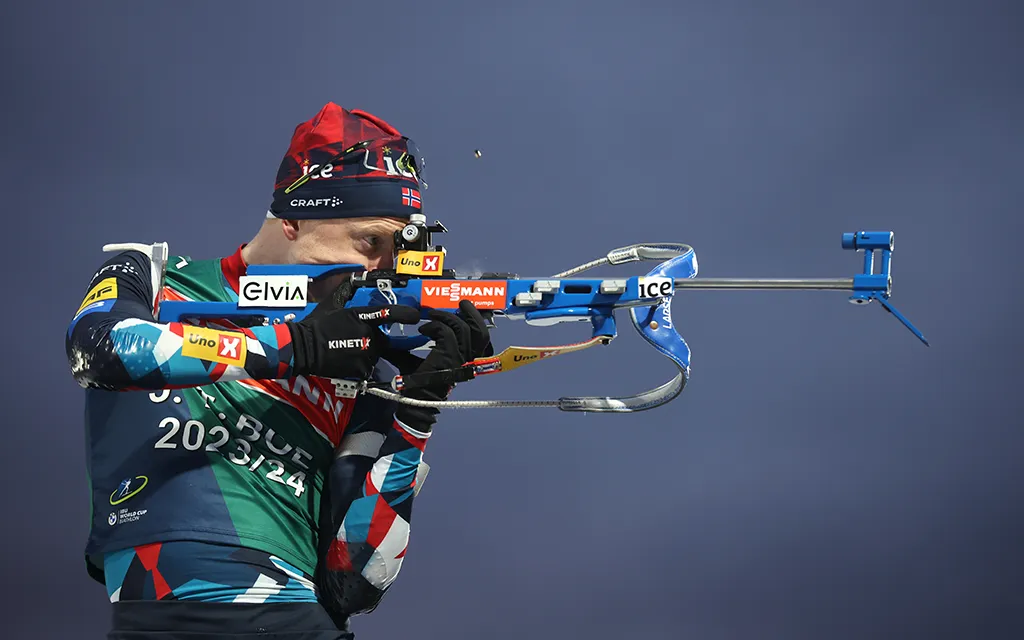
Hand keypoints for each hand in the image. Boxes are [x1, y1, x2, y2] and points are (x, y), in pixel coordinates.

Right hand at [287, 279, 420, 380]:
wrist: (303, 348)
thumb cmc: (316, 325)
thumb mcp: (332, 303)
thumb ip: (347, 292)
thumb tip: (354, 279)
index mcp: (362, 316)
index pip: (390, 313)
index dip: (406, 314)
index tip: (416, 316)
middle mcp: (369, 334)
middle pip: (384, 339)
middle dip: (376, 340)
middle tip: (356, 341)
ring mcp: (367, 353)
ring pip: (376, 354)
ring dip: (368, 353)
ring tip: (348, 351)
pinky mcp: (362, 369)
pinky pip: (368, 367)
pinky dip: (361, 366)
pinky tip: (347, 361)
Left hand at [387, 300, 493, 429]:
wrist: (414, 402)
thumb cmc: (417, 384)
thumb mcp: (420, 360)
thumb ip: (418, 347)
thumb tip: (400, 337)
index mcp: (464, 359)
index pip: (481, 338)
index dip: (476, 321)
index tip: (463, 310)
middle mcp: (466, 359)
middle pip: (481, 332)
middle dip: (472, 313)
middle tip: (460, 304)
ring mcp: (459, 359)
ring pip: (463, 328)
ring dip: (445, 317)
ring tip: (432, 314)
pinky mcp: (448, 357)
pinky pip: (445, 333)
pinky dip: (433, 327)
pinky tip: (423, 330)